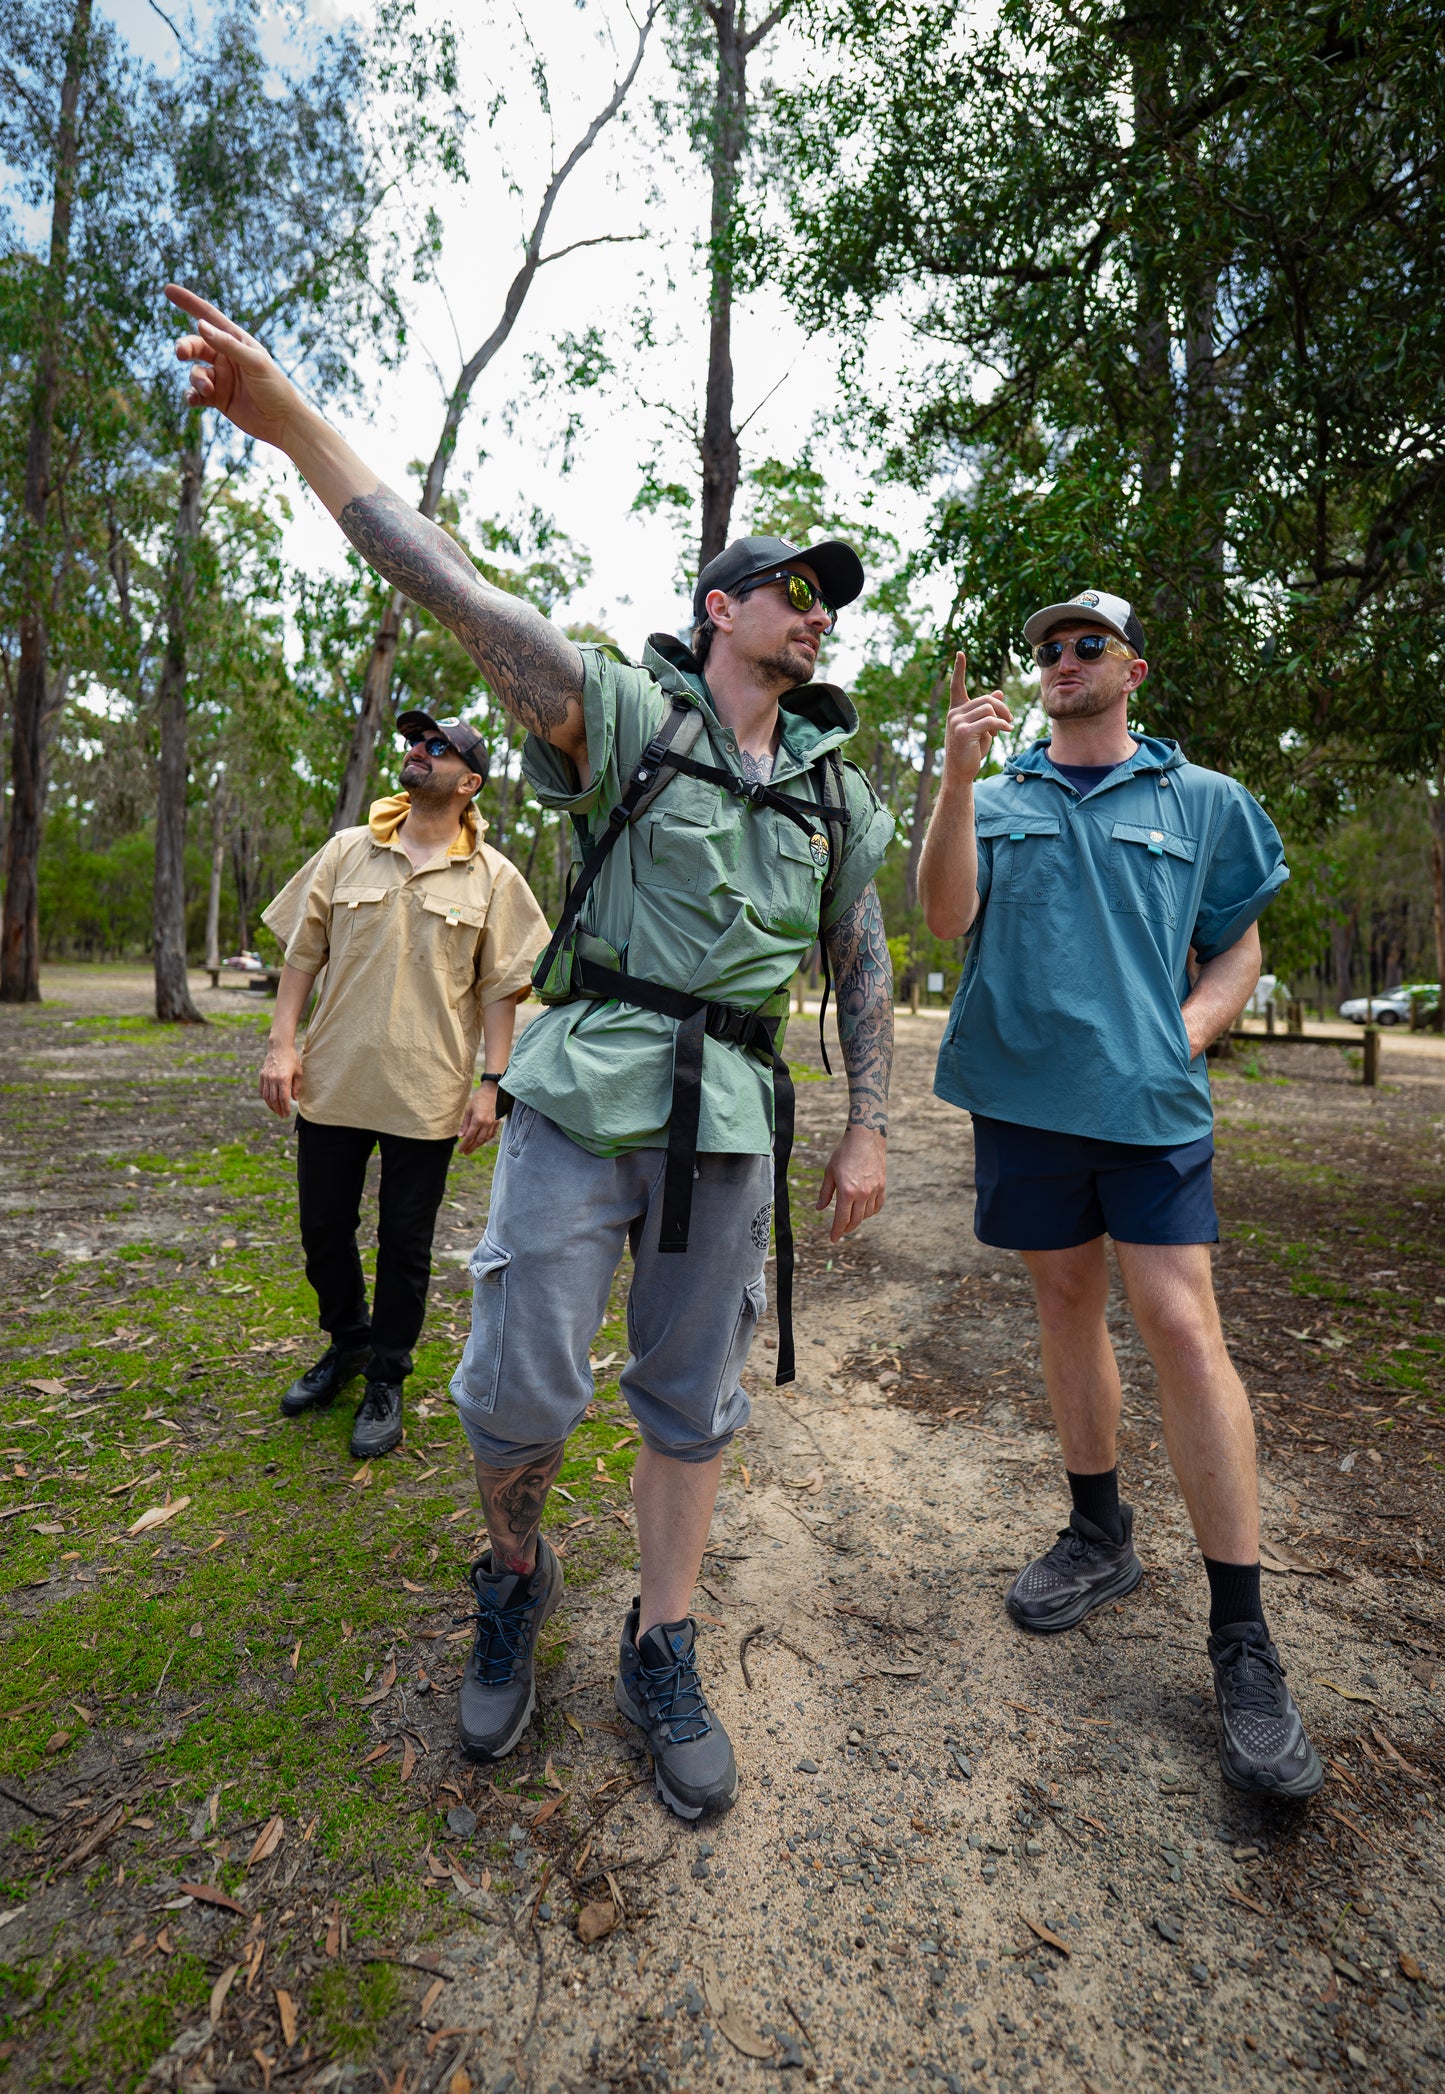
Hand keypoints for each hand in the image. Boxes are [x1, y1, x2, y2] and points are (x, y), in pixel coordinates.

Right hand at [166, 284, 305, 447]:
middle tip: (180, 353)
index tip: (168, 290)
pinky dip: (191, 396)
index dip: (189, 303)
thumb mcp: (254, 362)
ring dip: (197, 379)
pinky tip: (193, 400)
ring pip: (195, 372)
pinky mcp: (218, 399)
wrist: (283, 423)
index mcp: (237, 341)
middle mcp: (226, 357)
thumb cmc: (275, 387)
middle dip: (185, 347)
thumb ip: (227, 344)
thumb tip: (200, 325)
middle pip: (195, 345)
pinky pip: (195, 394)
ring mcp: (221, 378)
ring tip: (208, 389)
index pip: (209, 317)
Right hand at [258, 1040, 302, 1117]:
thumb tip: (294, 1099)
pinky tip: (270, 1102)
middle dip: (278, 1109)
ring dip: (271, 1106)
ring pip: (266, 1096)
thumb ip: (297, 1086)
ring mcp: (266, 1077)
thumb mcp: (298, 1072)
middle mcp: (273, 1079)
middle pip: (274, 1099)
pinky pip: (262, 1090)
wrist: (279, 1047)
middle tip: (282, 1115)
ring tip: (277, 1111)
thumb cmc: (292, 1059)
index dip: (285, 1108)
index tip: (287, 1114)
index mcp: (283, 1078)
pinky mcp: (262, 1075)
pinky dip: (265, 1098)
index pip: (283, 1098)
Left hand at [459, 1081, 500, 1154]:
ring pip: (485, 1139)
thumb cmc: (479, 1098)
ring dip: (478, 1145)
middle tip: (465, 1152)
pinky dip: (486, 1140)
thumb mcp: (469, 1109)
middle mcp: (486, 1124)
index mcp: (478, 1120)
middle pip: (478, 1140)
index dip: (464, 1145)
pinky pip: (491, 1135)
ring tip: (471, 1148)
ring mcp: (493, 1124)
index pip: (469, 1137)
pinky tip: (481, 1141)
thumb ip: (465, 1124)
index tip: (460, 1150)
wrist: (493, 1090)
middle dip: (470, 1147)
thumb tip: (461, 1136)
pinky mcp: (497, 1122)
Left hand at [818, 1125, 886, 1241]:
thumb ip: (825, 1193)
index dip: (836, 1231)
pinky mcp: (882, 1186)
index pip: (841, 1219)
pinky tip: (864, 1211)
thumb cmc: (844, 1153)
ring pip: (866, 1215)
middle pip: (855, 1220)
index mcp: (846, 1191)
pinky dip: (870, 1212)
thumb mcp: (829, 1172)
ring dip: (858, 1220)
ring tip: (850, 1218)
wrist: (865, 1138)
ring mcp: (874, 1190)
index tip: (833, 1239)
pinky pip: (877, 1206)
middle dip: (846, 1228)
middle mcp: (862, 1193)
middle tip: (840, 1230)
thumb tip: (820, 1209)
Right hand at [941, 651, 1012, 785]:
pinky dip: (1001, 725)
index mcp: (956, 710)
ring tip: (1005, 728)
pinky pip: (989, 721)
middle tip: (1009, 720)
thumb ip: (989, 710)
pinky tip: (1007, 730)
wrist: (961, 772)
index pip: (957, 686)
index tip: (960, 653)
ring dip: (1003, 717)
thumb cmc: (972, 750)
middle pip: (986, 699)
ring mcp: (956, 722)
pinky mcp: (964, 732)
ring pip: (989, 708)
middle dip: (1002, 708)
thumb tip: (999, 692)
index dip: (959, 669)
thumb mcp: (983, 728)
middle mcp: (954, 713)